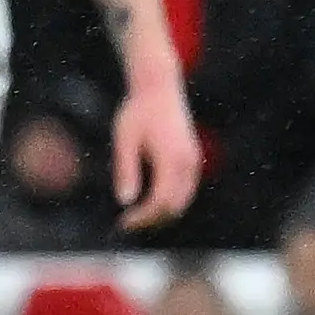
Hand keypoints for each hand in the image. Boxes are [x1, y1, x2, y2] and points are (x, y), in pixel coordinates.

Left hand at [113, 80, 202, 230]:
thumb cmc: (137, 113)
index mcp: (171, 159)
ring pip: (183, 202)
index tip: (122, 223)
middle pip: (175, 207)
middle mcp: (188, 163)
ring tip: (134, 219)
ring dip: (160, 215)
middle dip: (151, 221)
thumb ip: (126, 170)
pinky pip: (185, 192)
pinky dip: (169, 203)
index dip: (142, 218)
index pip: (160, 201)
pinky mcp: (192, 160)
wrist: (159, 90)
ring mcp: (193, 162)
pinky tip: (147, 204)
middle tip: (125, 225)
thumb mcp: (124, 140)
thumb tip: (125, 201)